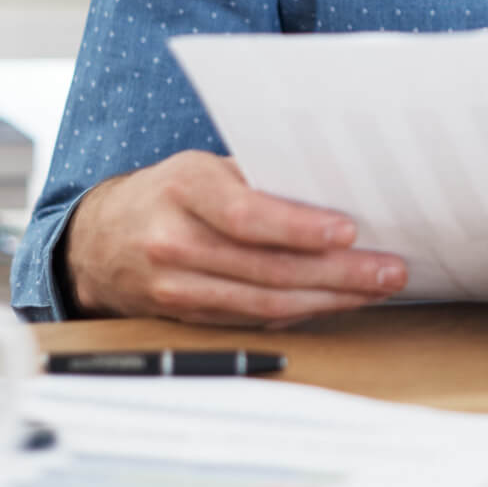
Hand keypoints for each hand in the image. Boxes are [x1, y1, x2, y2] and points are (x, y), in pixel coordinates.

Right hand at [59, 150, 407, 324]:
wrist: (99, 241)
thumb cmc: (167, 192)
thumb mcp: (202, 167)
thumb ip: (256, 179)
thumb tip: (331, 190)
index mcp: (183, 189)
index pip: (245, 214)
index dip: (298, 227)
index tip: (348, 231)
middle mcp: (175, 241)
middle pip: (267, 268)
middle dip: (338, 273)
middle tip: (388, 270)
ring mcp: (177, 287)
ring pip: (266, 303)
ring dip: (330, 299)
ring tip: (376, 289)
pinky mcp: (187, 317)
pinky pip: (254, 319)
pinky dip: (301, 313)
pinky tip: (336, 302)